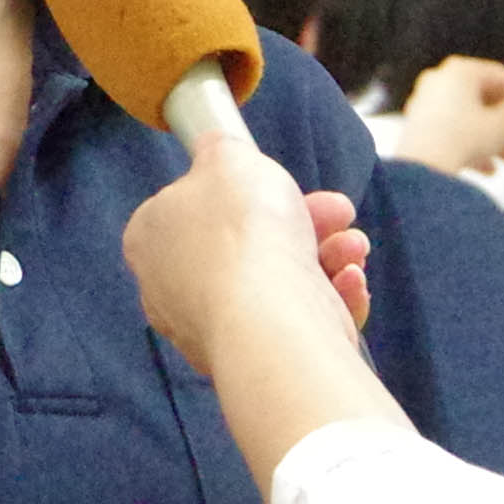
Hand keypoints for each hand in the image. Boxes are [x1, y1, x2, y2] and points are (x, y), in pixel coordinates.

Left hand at [123, 125, 369, 374]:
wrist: (269, 319)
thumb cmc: (242, 234)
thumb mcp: (229, 157)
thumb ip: (218, 147)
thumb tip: (213, 147)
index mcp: (151, 239)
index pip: (193, 206)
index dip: (245, 189)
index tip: (278, 180)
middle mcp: (173, 289)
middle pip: (246, 242)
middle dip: (304, 221)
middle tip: (338, 211)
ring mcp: (212, 328)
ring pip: (278, 281)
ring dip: (326, 256)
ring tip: (352, 248)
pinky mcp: (253, 356)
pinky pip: (294, 320)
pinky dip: (327, 299)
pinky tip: (349, 283)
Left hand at [390, 55, 503, 175]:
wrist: (424, 166)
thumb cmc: (461, 139)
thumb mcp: (503, 123)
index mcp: (461, 71)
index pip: (500, 76)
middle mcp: (441, 81)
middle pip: (485, 100)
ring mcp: (427, 103)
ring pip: (470, 119)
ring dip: (495, 141)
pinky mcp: (419, 125)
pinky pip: (452, 131)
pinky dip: (472, 147)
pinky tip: (488, 169)